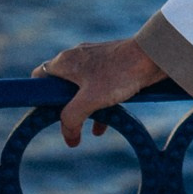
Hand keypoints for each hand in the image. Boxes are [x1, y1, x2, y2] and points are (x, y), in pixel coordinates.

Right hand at [32, 38, 167, 146]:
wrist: (154, 55)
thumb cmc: (119, 74)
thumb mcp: (89, 100)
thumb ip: (71, 119)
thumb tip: (68, 138)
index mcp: (65, 61)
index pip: (39, 77)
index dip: (38, 96)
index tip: (43, 114)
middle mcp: (77, 57)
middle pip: (60, 86)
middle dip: (64, 108)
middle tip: (69, 125)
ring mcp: (96, 60)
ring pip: (82, 89)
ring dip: (84, 110)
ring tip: (87, 130)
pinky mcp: (113, 65)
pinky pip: (99, 88)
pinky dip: (98, 105)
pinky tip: (104, 126)